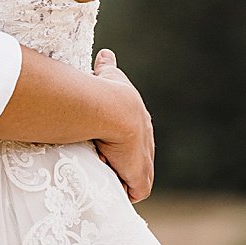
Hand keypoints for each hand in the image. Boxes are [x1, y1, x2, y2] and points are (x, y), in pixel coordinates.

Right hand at [90, 49, 153, 202]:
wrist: (112, 110)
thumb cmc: (107, 91)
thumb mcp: (108, 75)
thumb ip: (107, 67)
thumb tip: (106, 54)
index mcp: (140, 120)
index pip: (135, 136)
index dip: (121, 141)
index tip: (105, 142)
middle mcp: (146, 140)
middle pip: (137, 157)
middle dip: (121, 160)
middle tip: (99, 159)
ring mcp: (144, 160)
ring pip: (136, 175)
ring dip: (120, 176)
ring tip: (100, 172)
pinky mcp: (140, 176)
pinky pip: (137, 190)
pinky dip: (124, 191)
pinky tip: (110, 189)